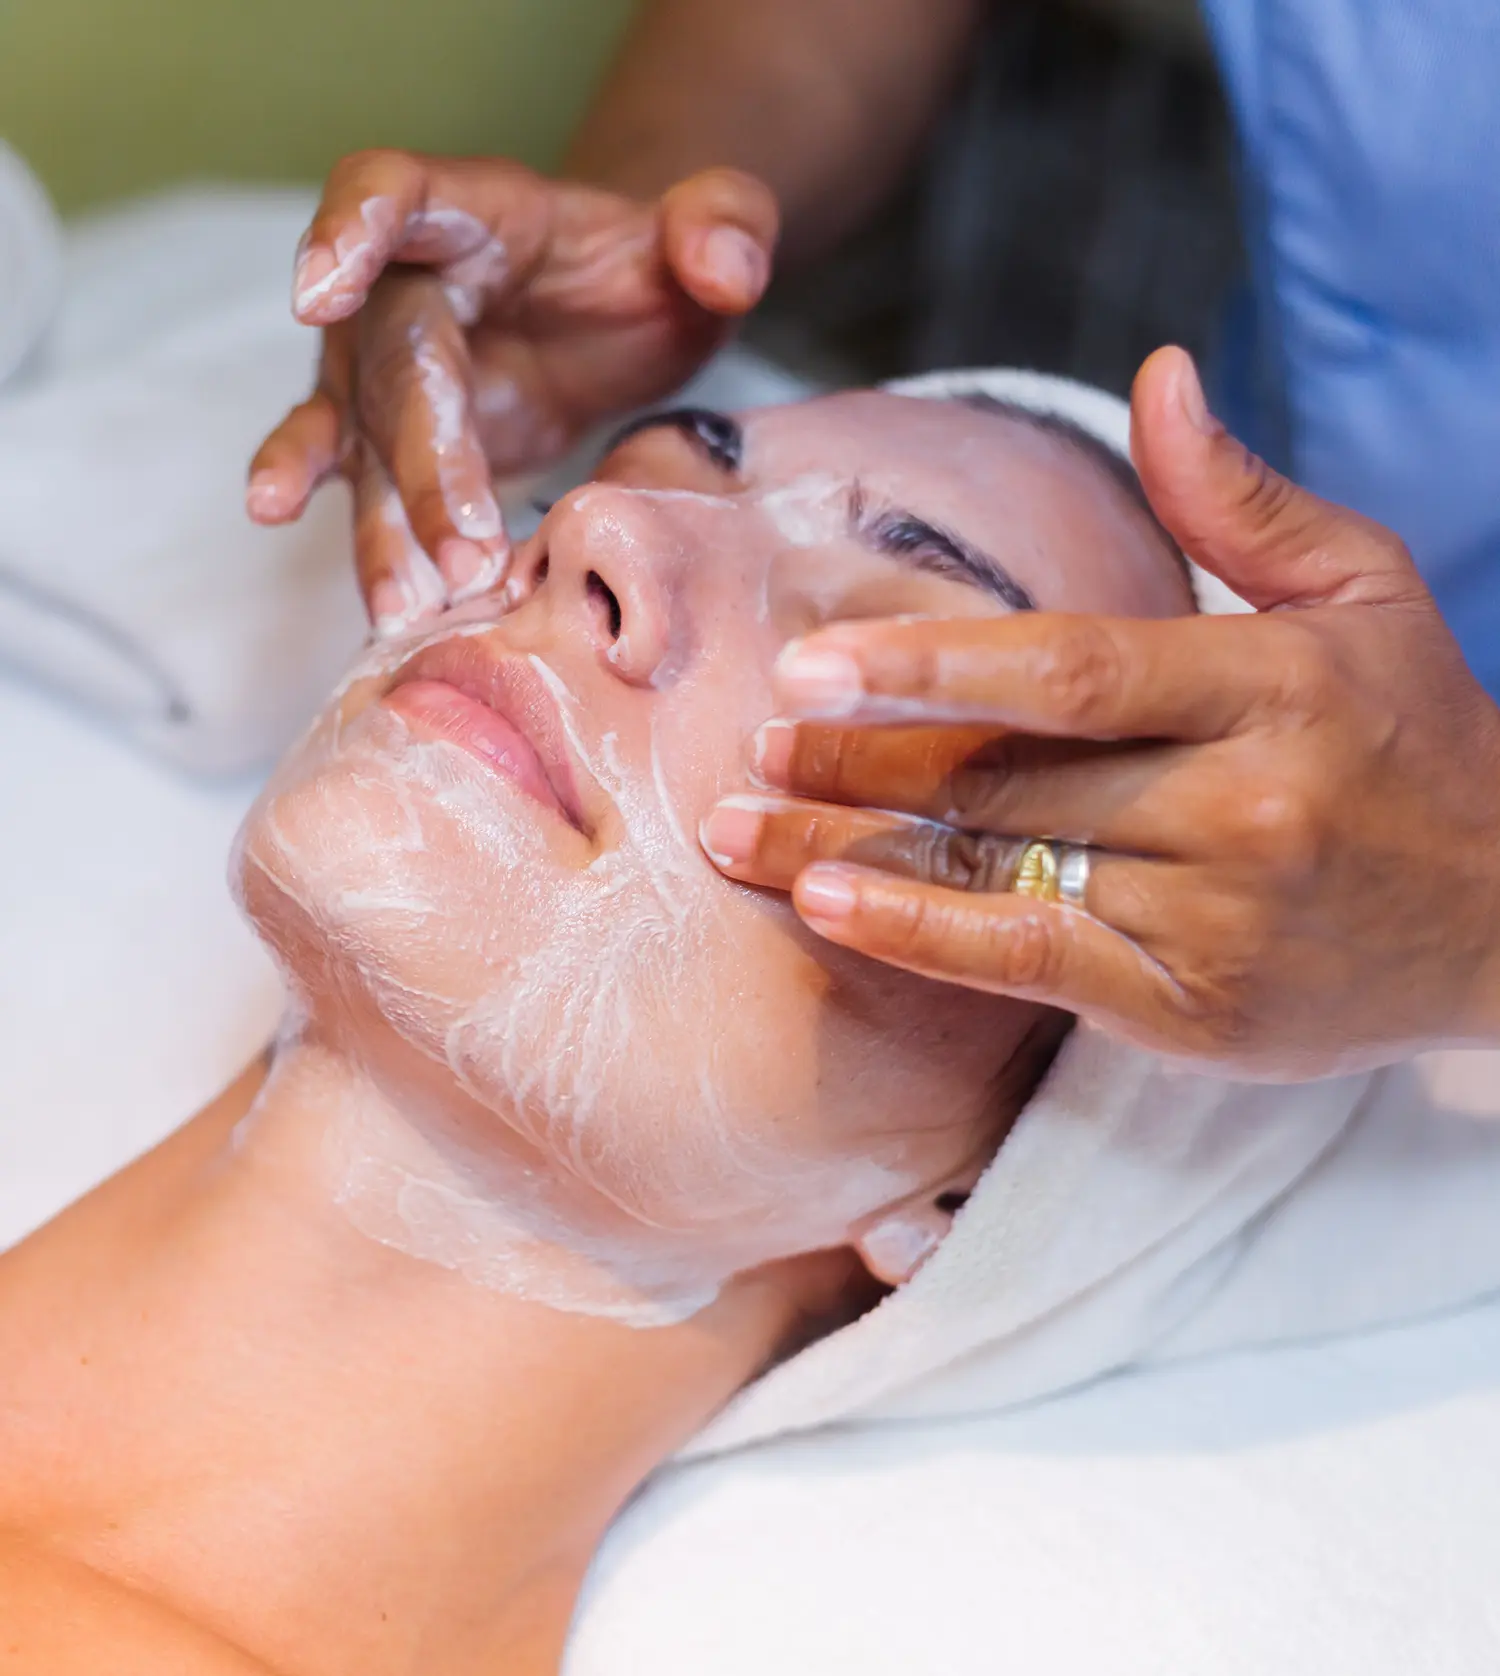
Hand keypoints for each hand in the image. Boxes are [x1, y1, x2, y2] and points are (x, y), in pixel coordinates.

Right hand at [246, 148, 776, 634]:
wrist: (607, 318)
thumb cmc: (638, 268)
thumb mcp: (706, 233)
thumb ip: (725, 224)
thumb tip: (723, 267)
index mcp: (472, 212)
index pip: (392, 193)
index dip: (348, 235)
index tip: (316, 295)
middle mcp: (402, 288)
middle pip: (393, 367)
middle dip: (425, 467)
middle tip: (468, 558)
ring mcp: (382, 372)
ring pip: (364, 448)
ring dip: (385, 531)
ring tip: (404, 609)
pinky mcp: (388, 446)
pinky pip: (365, 494)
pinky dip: (372, 550)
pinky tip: (374, 608)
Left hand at [700, 347, 1499, 1077]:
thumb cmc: (1416, 738)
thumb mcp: (1364, 591)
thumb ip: (1243, 500)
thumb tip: (1159, 377)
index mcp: (1276, 684)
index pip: (1077, 670)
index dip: (932, 667)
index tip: (807, 660)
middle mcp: (1246, 805)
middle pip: (1013, 775)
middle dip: (863, 760)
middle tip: (749, 741)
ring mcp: (1218, 919)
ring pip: (1002, 870)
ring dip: (854, 851)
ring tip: (737, 833)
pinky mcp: (1194, 1010)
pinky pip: (1032, 964)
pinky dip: (923, 939)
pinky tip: (833, 906)